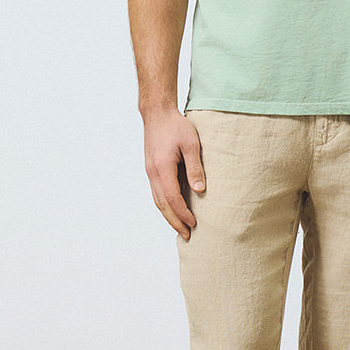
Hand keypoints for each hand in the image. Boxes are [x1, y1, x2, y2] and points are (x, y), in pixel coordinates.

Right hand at [142, 106, 205, 239]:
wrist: (157, 113)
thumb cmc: (176, 126)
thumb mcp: (191, 144)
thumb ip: (195, 168)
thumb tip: (200, 190)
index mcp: (162, 167)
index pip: (172, 198)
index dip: (183, 213)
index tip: (194, 223)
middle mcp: (152, 173)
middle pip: (162, 205)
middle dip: (174, 222)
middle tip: (187, 235)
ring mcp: (150, 172)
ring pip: (157, 201)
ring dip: (168, 216)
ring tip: (181, 228)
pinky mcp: (151, 170)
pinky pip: (156, 193)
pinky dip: (164, 206)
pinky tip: (173, 211)